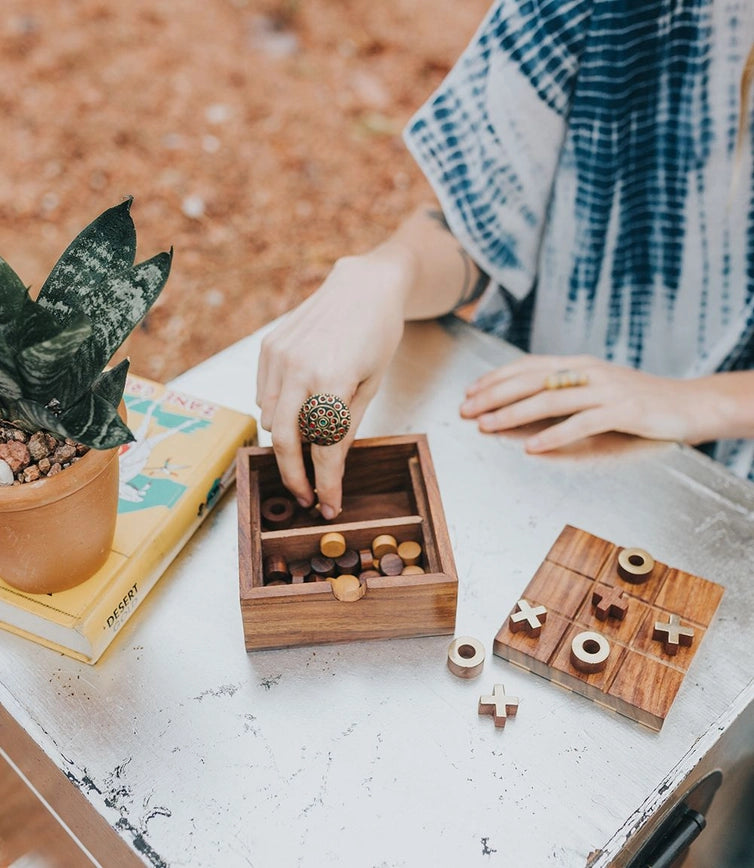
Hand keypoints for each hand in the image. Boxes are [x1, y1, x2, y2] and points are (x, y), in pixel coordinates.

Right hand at [256, 251, 408, 517]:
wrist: (363, 285)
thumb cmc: (378, 335)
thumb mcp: (372, 385)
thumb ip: (347, 427)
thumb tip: (330, 468)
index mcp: (333, 379)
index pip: (325, 447)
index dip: (326, 483)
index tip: (326, 504)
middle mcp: (299, 367)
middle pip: (286, 441)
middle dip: (295, 476)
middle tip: (307, 496)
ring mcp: (279, 356)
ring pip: (272, 420)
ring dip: (290, 438)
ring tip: (313, 436)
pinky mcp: (268, 347)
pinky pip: (264, 396)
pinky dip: (280, 409)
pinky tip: (301, 399)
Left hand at [459, 354, 717, 451]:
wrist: (688, 403)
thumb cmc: (638, 400)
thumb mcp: (597, 387)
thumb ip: (565, 389)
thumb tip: (524, 400)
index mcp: (579, 364)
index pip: (528, 366)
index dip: (496, 378)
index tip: (470, 392)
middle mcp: (589, 372)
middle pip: (531, 380)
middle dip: (494, 395)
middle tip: (467, 410)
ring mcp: (606, 390)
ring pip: (550, 400)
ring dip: (514, 414)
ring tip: (488, 426)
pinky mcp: (623, 411)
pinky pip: (581, 423)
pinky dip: (554, 435)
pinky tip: (533, 446)